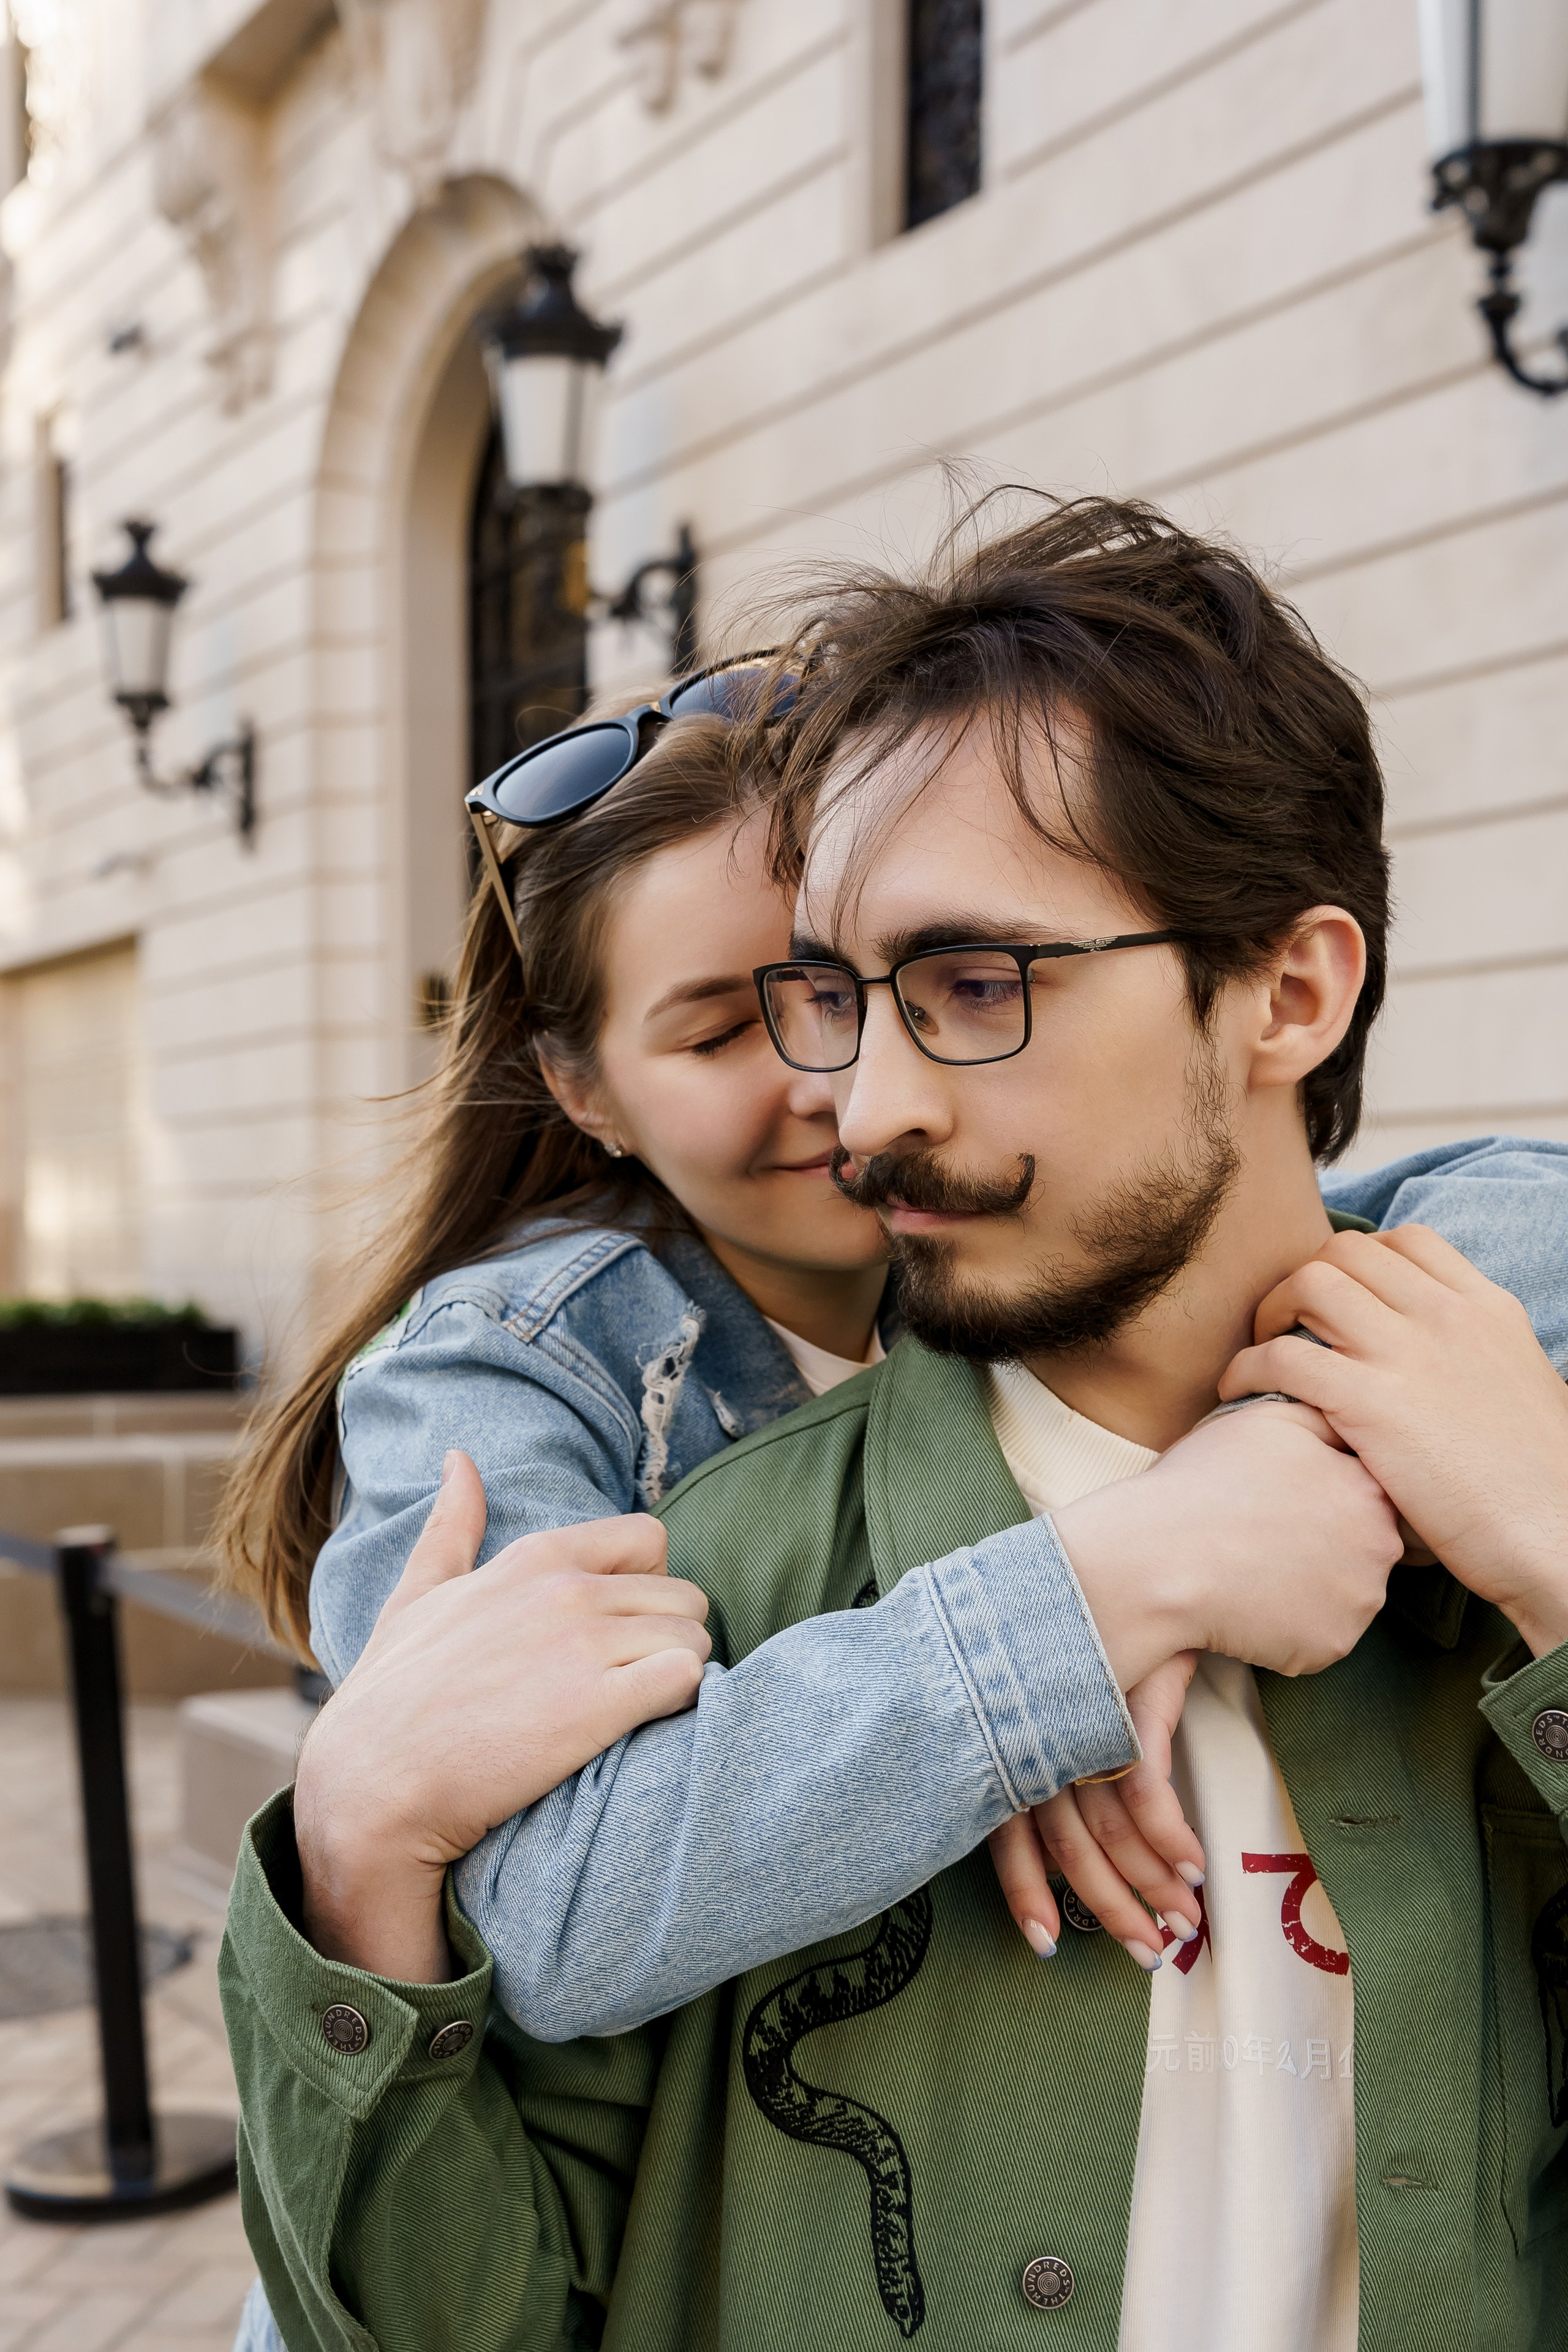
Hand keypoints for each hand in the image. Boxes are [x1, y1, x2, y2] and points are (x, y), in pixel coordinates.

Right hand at [296, 1453, 711, 1980]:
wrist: (372, 1786)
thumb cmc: (391, 1697)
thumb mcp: (416, 1596)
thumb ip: (452, 1526)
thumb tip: (460, 1459)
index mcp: (535, 1558)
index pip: (649, 1540)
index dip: (646, 1588)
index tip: (618, 1633)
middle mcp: (568, 1590)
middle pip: (684, 1595)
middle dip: (670, 1638)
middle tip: (633, 1682)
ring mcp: (586, 1645)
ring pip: (695, 1638)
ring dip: (680, 1675)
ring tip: (638, 1712)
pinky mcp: (600, 1707)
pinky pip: (688, 1678)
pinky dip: (684, 1704)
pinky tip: (646, 1728)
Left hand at [987, 1653, 1204, 1970]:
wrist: (1130, 1582)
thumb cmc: (1095, 1657)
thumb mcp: (1065, 1720)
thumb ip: (1059, 1783)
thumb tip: (1069, 1862)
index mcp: (1013, 1750)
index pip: (1006, 1837)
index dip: (1024, 1895)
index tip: (1047, 1946)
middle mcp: (1037, 1743)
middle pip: (1068, 1847)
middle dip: (1111, 1908)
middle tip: (1149, 1951)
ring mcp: (1081, 1725)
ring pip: (1109, 1829)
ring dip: (1152, 1883)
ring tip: (1185, 1920)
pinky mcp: (1125, 1705)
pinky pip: (1146, 1790)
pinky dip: (1171, 1837)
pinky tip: (1195, 1867)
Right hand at [1053, 1397, 1401, 1687]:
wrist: (1160, 1559)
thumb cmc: (1205, 1482)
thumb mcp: (1268, 1418)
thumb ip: (1324, 1416)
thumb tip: (1346, 1419)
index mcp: (1367, 1489)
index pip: (1363, 1494)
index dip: (1320, 1495)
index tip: (1280, 1500)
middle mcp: (1380, 1548)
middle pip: (1360, 1546)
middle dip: (1322, 1543)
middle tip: (1263, 1535)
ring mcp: (1359, 1603)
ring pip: (1342, 1593)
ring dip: (1308, 1586)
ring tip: (1252, 1569)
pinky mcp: (1331, 1646)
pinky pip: (1318, 1636)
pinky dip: (1290, 1627)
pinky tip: (1250, 1604)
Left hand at [1222, 1224, 1567, 1657]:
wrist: (1555, 1537)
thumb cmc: (1538, 1482)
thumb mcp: (1519, 1385)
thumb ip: (1473, 1353)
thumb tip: (1435, 1360)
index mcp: (1485, 1309)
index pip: (1407, 1241)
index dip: (1357, 1261)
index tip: (1337, 1298)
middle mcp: (1446, 1317)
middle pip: (1346, 1252)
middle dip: (1304, 1278)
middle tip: (1288, 1324)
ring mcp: (1407, 1356)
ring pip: (1310, 1283)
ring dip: (1272, 1311)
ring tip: (1263, 1351)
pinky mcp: (1370, 1405)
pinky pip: (1282, 1357)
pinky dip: (1247, 1367)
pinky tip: (1239, 1392)